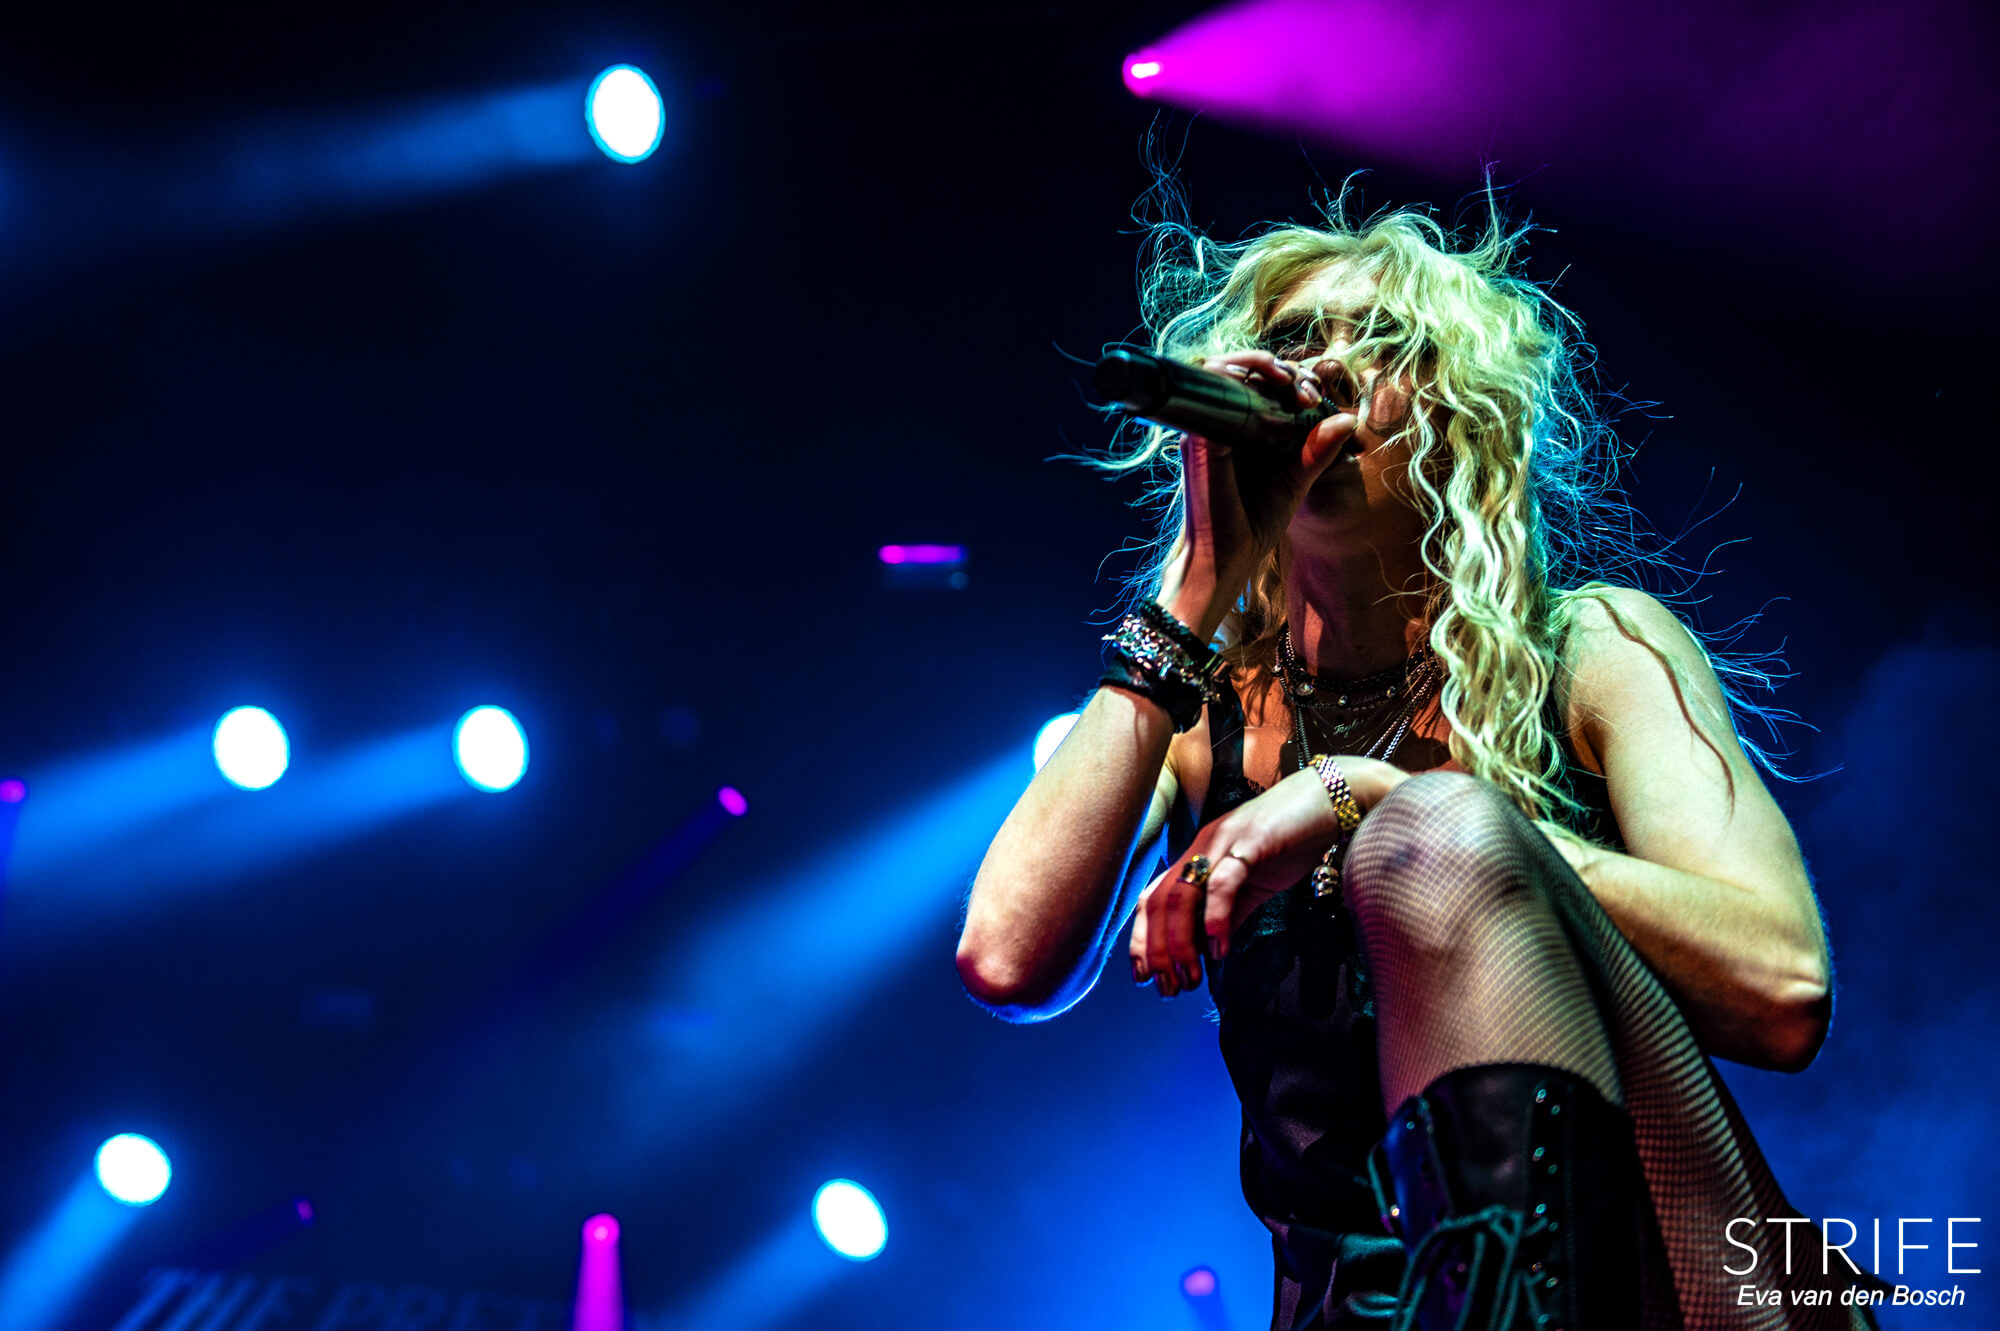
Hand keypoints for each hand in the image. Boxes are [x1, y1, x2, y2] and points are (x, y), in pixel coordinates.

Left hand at [1130, 757, 1402, 995]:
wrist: (1329, 802)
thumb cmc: (1291, 843)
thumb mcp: (1252, 886)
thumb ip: (1228, 915)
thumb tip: (1206, 953)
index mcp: (1198, 856)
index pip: (1152, 899)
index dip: (1142, 939)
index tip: (1144, 977)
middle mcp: (1201, 847)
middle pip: (1159, 902)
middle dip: (1158, 951)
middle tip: (1171, 989)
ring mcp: (1222, 843)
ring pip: (1182, 895)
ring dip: (1181, 943)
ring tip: (1192, 976)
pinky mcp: (1250, 843)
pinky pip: (1223, 883)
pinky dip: (1216, 919)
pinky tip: (1221, 949)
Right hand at [1170, 352, 1357, 632]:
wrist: (1220, 563)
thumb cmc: (1250, 525)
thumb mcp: (1294, 482)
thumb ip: (1317, 452)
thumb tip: (1348, 419)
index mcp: (1243, 430)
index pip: (1264, 383)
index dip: (1293, 378)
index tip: (1316, 399)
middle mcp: (1219, 422)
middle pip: (1246, 367)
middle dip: (1283, 367)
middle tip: (1307, 391)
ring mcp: (1203, 425)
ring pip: (1224, 366)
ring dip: (1263, 363)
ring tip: (1291, 382)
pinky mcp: (1195, 435)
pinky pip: (1209, 384)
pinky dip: (1237, 371)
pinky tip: (1270, 381)